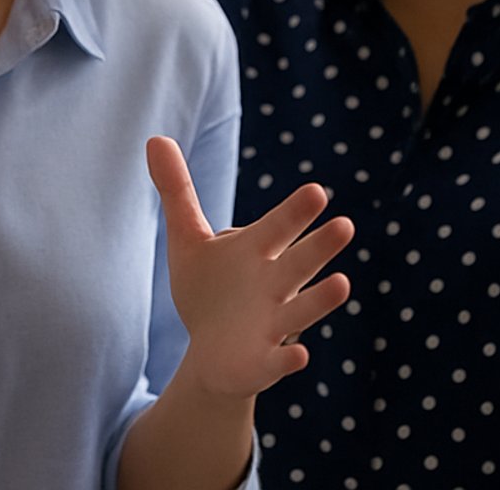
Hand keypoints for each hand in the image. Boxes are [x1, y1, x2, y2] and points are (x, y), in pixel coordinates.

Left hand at [146, 134, 353, 400]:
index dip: (295, 212)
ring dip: (321, 299)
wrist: (213, 352)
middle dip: (319, 246)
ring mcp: (274, 324)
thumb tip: (155, 137)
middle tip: (345, 225)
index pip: (278, 227)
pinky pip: (280, 361)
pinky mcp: (265, 362)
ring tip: (343, 284)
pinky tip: (299, 355)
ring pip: (301, 309)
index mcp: (258, 251)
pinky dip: (289, 359)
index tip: (316, 191)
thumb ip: (178, 191)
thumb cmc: (209, 288)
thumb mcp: (189, 240)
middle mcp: (274, 284)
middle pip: (299, 262)